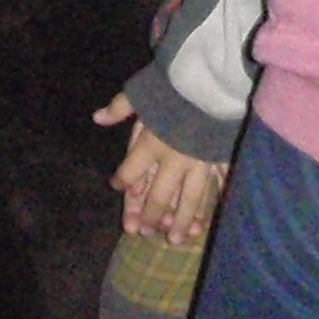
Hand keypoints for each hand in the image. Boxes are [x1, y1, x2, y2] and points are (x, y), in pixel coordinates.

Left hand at [95, 96, 227, 242]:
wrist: (212, 79)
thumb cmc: (174, 84)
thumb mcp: (141, 91)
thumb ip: (120, 107)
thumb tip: (97, 118)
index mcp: (151, 143)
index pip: (130, 172)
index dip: (123, 182)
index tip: (119, 187)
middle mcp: (173, 159)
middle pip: (158, 195)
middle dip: (151, 215)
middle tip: (147, 232)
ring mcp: (199, 162)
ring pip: (189, 200)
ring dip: (181, 222)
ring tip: (176, 240)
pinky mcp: (221, 160)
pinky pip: (216, 188)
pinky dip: (211, 206)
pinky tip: (207, 220)